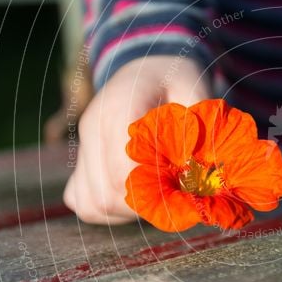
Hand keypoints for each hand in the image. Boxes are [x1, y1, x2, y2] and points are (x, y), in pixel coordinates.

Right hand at [63, 56, 211, 223]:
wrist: (146, 70)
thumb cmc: (176, 80)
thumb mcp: (194, 89)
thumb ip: (198, 125)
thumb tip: (202, 169)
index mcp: (119, 107)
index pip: (123, 169)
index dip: (155, 190)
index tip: (183, 188)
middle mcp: (92, 128)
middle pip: (107, 193)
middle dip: (145, 205)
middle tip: (176, 196)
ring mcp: (83, 147)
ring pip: (93, 204)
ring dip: (128, 212)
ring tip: (158, 194)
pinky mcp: (80, 164)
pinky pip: (83, 204)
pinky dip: (110, 212)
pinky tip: (136, 196)